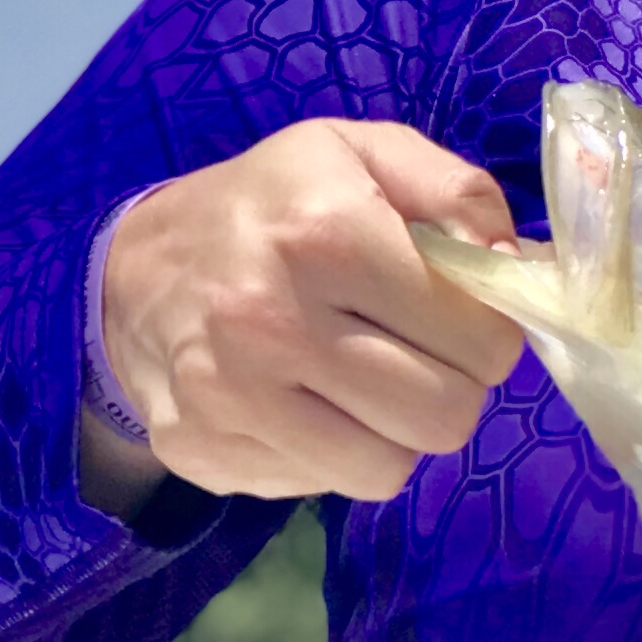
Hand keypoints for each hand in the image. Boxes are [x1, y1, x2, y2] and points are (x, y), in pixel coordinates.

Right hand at [76, 119, 524, 512]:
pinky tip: (304, 402)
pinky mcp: (201, 452)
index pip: (479, 337)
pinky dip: (330, 454)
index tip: (461, 316)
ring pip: (387, 470)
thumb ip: (457, 192)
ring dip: (394, 432)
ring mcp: (229, 398)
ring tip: (365, 380)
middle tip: (420, 354)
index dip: (490, 332)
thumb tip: (514, 266)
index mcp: (326, 235)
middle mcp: (272, 322)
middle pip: (444, 416)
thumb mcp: (362, 154)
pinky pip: (320, 488)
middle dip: (452, 388)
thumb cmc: (270, 205)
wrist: (127, 269)